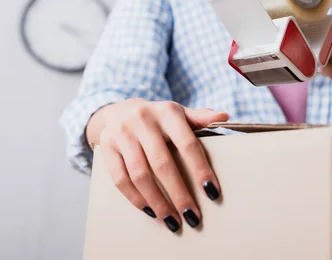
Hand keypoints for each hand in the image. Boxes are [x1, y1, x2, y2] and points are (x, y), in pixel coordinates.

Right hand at [95, 98, 229, 232]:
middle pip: (163, 164)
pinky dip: (136, 198)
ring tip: (173, 221)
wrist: (120, 110)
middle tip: (193, 217)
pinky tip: (151, 212)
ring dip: (158, 202)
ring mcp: (122, 134)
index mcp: (168, 112)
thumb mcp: (179, 113)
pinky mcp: (107, 148)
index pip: (187, 144)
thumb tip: (224, 117)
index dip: (200, 169)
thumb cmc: (159, 118)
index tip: (212, 193)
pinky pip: (120, 179)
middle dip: (179, 194)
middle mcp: (143, 120)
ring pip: (140, 174)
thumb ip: (200, 117)